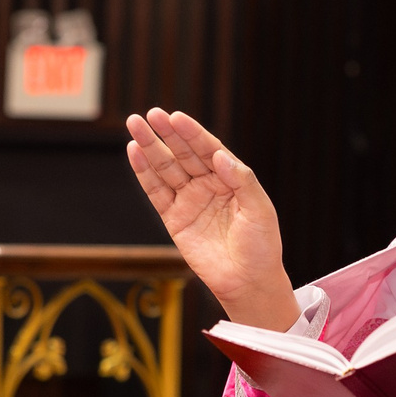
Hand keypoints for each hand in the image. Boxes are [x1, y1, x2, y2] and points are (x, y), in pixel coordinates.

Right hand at [125, 109, 297, 329]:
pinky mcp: (174, 219)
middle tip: (149, 115)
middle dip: (166, 134)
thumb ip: (242, 180)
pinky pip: (156, 192)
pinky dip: (144, 173)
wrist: (248, 281)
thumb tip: (220, 156)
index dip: (192, 133)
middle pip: (183, 154)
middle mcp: (208, 185)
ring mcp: (189, 201)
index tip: (176, 117)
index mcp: (230, 179)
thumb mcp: (260, 210)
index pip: (208, 149)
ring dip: (150, 147)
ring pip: (166, 169)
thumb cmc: (261, 246)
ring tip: (134, 126)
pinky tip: (134, 153)